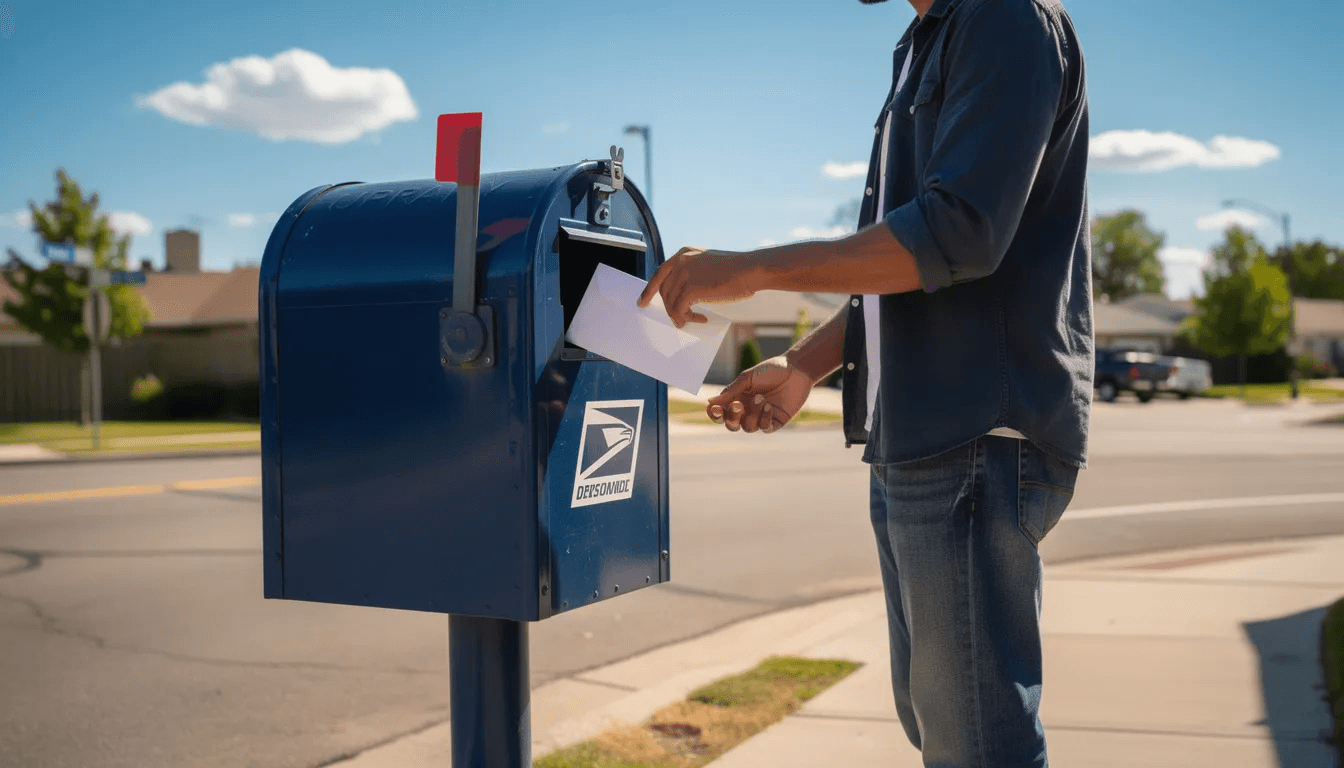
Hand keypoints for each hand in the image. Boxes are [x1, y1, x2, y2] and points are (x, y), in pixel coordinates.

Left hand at [637, 246, 763, 327]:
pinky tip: (700, 318)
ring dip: (681, 315)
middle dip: (670, 307)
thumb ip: (692, 274)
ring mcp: (684, 274)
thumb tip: (681, 295)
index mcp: (684, 254)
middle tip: (681, 318)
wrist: (751, 270)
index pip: (659, 273)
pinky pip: (679, 310)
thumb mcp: (708, 266)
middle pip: (663, 291)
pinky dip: (687, 318)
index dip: (650, 289)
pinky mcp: (691, 288)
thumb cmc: (736, 271)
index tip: (643, 301)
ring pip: (670, 303)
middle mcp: (680, 261)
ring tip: (694, 319)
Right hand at [706, 356, 813, 433]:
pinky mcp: (776, 422)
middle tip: (737, 405)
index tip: (715, 409)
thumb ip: (730, 391)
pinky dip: (764, 418)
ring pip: (748, 428)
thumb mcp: (747, 378)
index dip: (715, 414)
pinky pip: (765, 428)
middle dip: (732, 418)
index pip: (721, 413)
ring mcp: (761, 417)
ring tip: (761, 398)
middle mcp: (747, 410)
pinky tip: (769, 406)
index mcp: (737, 399)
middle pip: (731, 425)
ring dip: (752, 414)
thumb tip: (710, 402)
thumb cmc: (771, 370)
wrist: (796, 370)